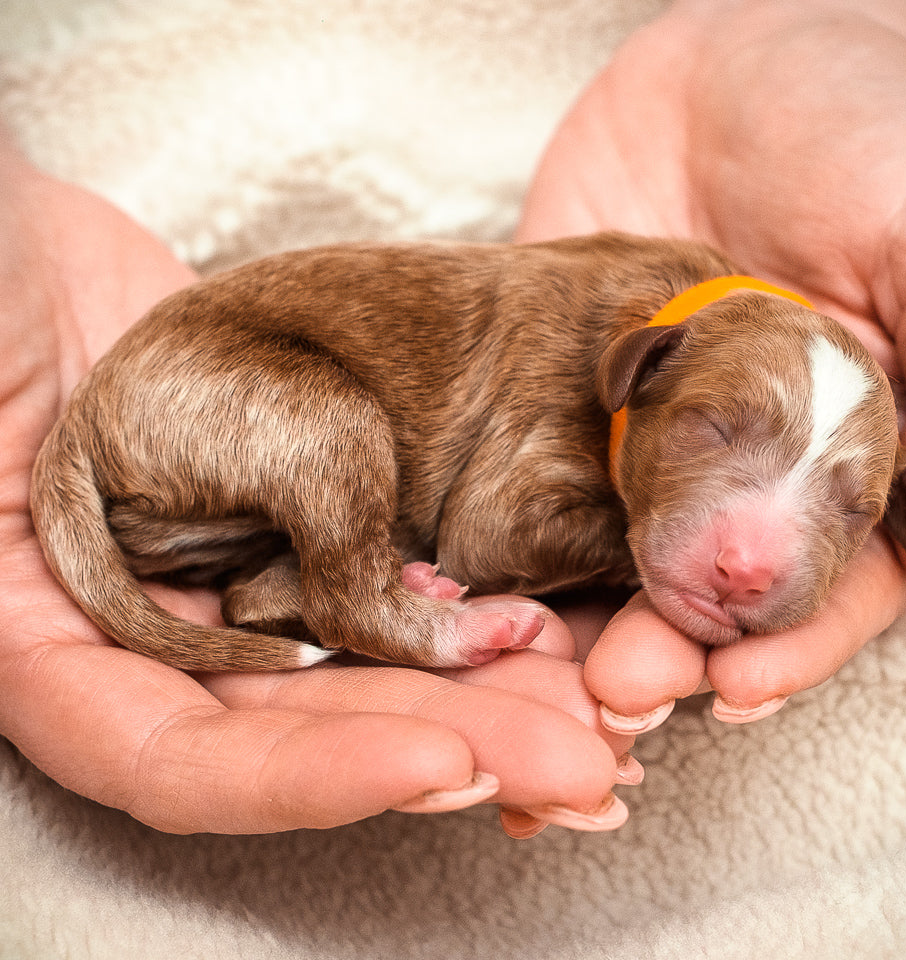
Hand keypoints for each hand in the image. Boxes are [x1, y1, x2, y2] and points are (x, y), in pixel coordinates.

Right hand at [0, 143, 635, 835]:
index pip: (180, 759)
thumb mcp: (30, 425)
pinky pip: (381, 586)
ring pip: (365, 671)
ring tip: (589, 708)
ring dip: (483, 697)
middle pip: (308, 735)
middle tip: (572, 763)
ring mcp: (227, 583)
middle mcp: (153, 634)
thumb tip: (303, 631)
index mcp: (51, 638)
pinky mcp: (292, 527)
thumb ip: (120, 541)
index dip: (305, 780)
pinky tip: (528, 621)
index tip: (436, 764)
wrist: (26, 254)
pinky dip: (458, 612)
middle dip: (447, 749)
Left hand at [517, 0, 905, 727]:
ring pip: (623, 556)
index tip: (736, 684)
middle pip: (715, 587)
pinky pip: (542, 483)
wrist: (736, 56)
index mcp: (846, 447)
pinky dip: (518, 549)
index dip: (790, 641)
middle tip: (620, 689)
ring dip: (592, 621)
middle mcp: (750, 461)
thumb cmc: (865, 126)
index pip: (829, 581)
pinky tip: (485, 599)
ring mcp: (655, 436)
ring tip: (555, 669)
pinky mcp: (572, 400)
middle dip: (673, 645)